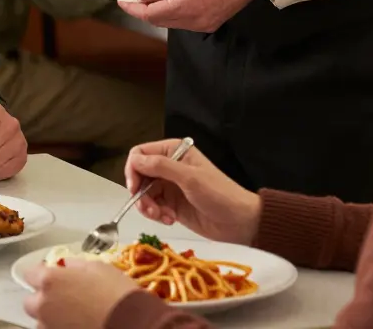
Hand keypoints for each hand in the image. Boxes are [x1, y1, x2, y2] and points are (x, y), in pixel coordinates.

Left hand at [23, 259, 138, 328]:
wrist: (133, 323)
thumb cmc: (118, 294)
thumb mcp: (98, 268)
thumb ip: (75, 266)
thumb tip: (66, 266)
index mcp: (49, 280)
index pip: (30, 273)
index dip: (41, 273)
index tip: (50, 274)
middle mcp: (43, 304)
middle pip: (31, 300)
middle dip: (43, 298)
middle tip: (64, 297)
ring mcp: (49, 326)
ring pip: (41, 320)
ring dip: (51, 316)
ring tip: (74, 315)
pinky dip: (60, 327)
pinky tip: (78, 324)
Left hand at [117, 0, 269, 32]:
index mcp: (187, 7)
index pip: (150, 14)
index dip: (133, 8)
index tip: (122, 0)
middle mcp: (195, 21)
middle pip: (159, 20)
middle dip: (143, 8)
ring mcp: (204, 24)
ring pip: (171, 21)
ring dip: (158, 9)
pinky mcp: (211, 22)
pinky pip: (184, 20)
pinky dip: (173, 10)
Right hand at [124, 139, 261, 244]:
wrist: (239, 222)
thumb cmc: (219, 194)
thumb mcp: (190, 178)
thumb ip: (161, 166)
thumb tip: (135, 160)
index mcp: (174, 152)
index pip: (140, 154)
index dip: (133, 169)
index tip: (134, 188)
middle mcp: (169, 166)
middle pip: (139, 175)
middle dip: (140, 193)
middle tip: (149, 208)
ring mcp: (170, 186)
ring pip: (143, 193)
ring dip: (148, 206)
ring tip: (161, 216)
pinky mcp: (171, 204)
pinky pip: (152, 207)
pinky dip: (156, 214)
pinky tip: (170, 219)